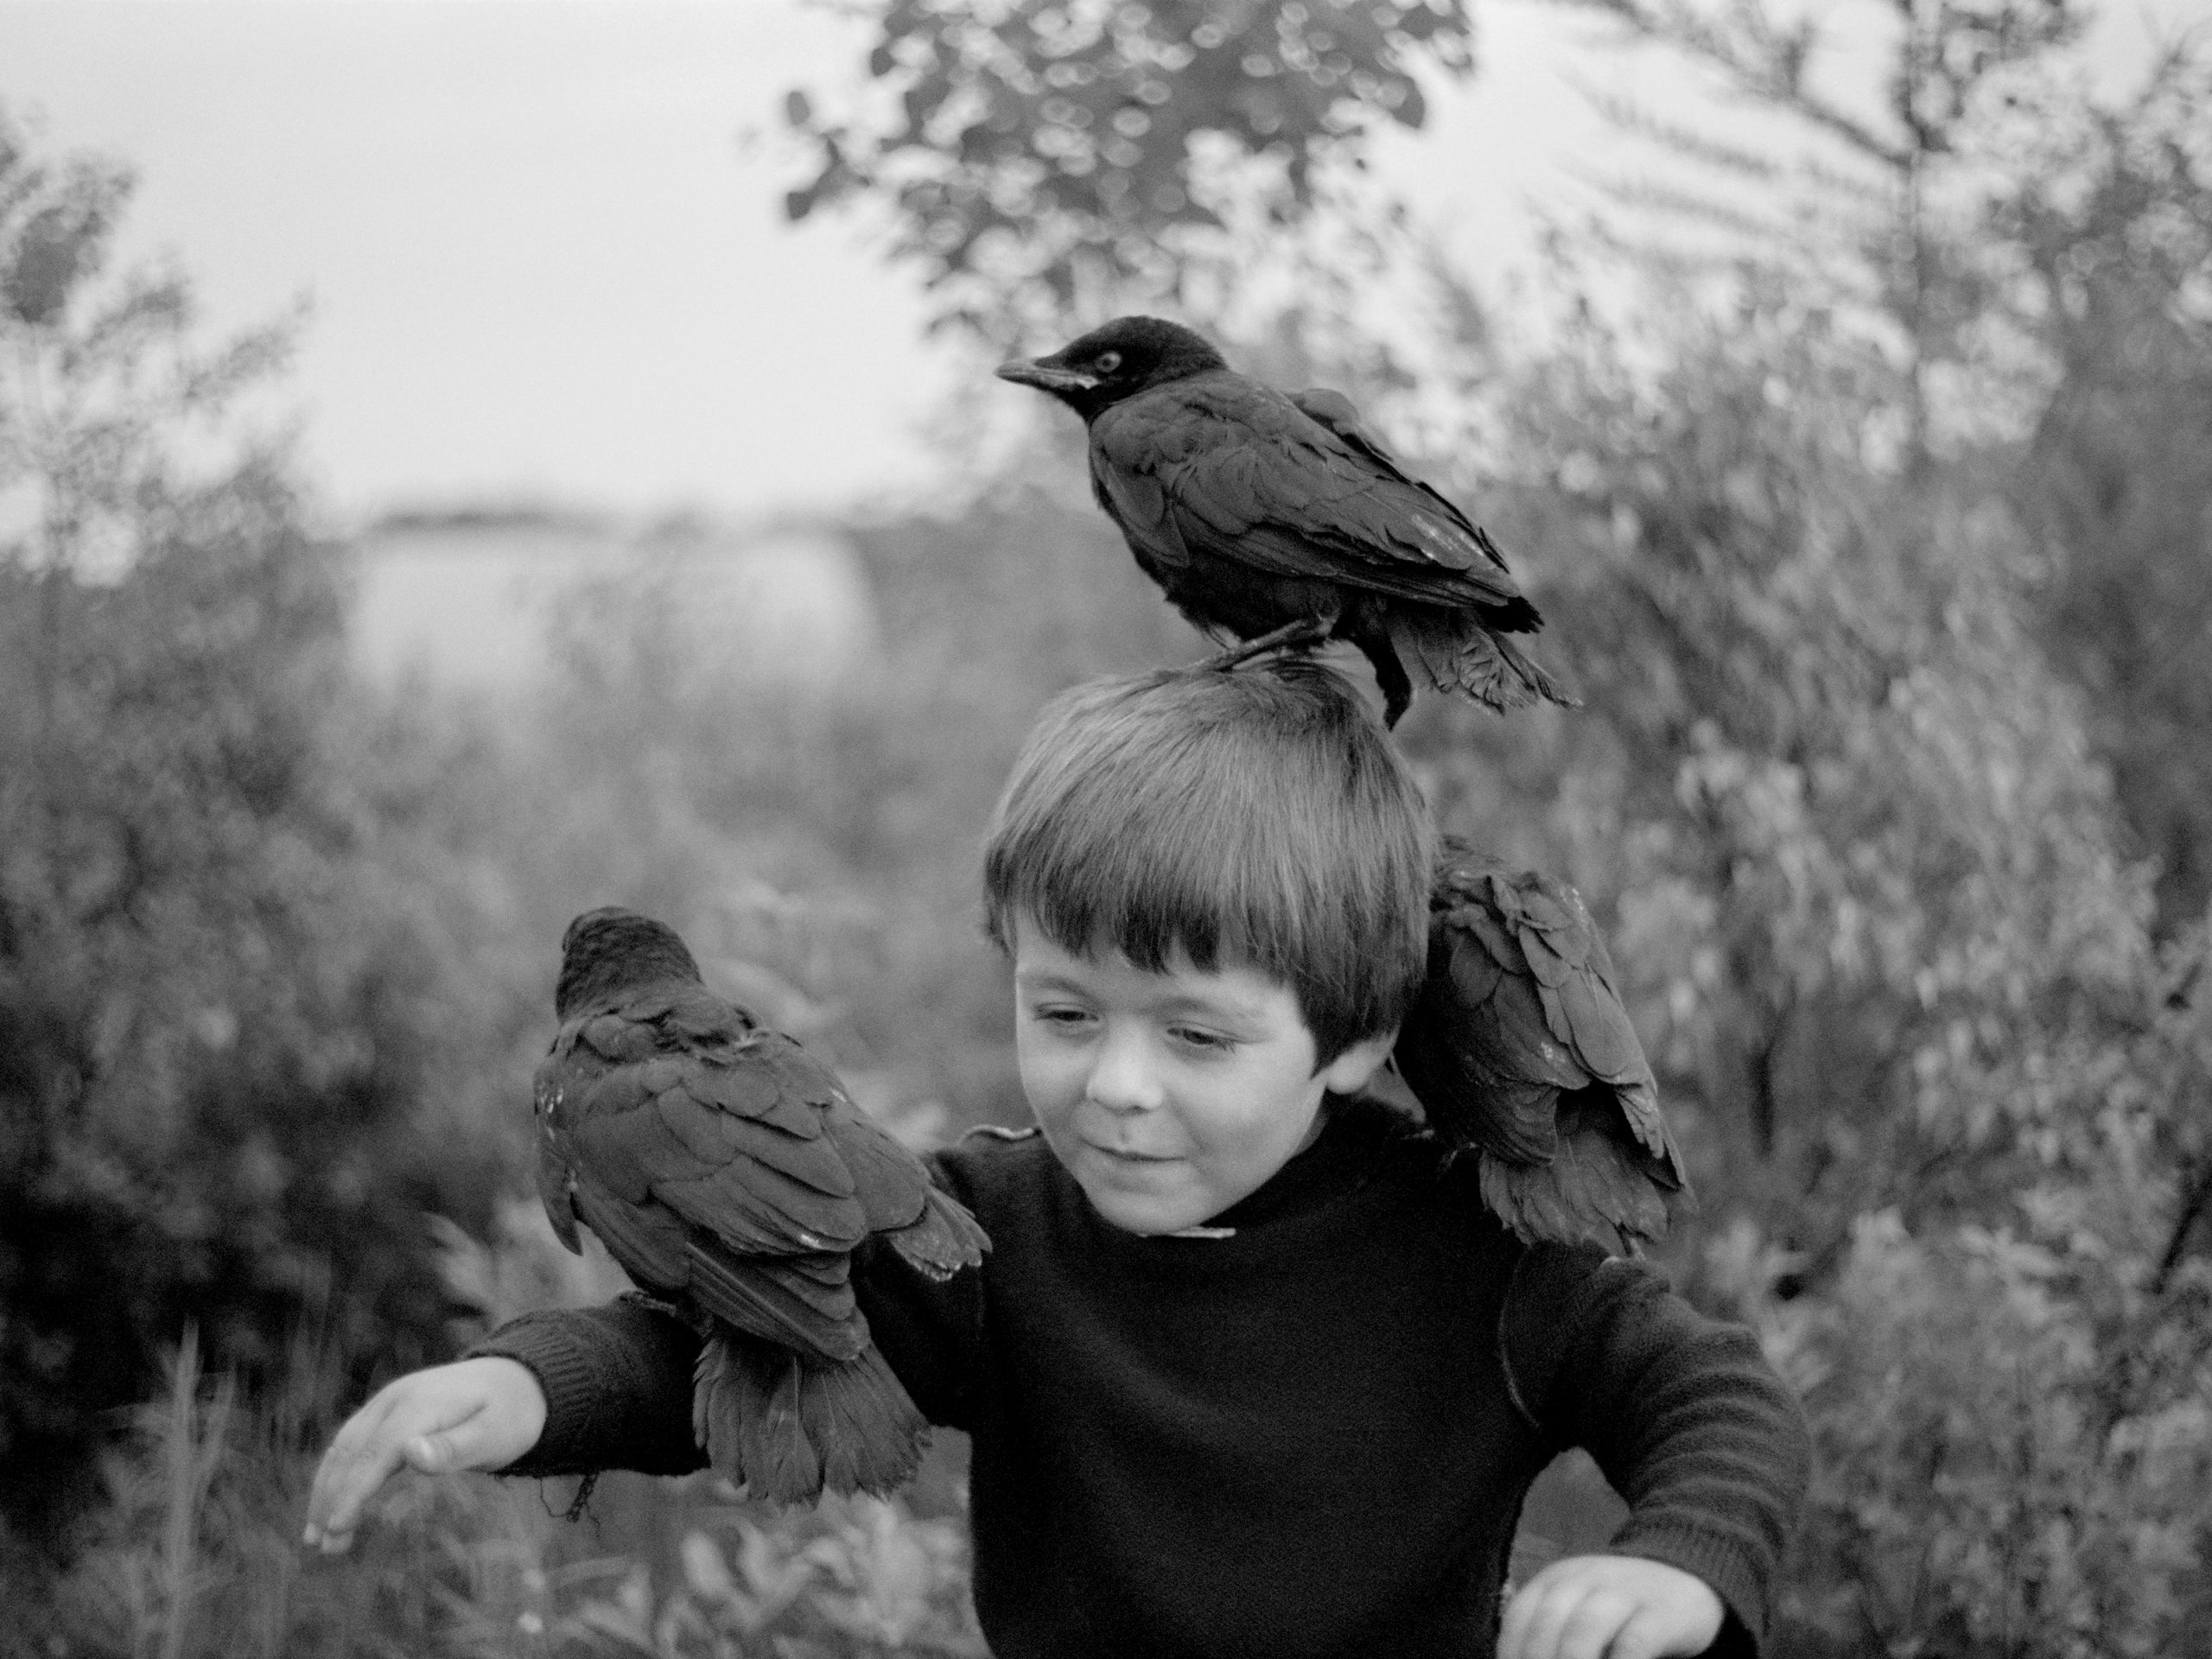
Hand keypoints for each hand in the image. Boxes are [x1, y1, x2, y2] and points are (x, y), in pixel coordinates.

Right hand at [302, 1357, 546, 1553]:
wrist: (518, 1380)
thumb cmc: (511, 1415)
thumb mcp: (496, 1435)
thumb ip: (455, 1448)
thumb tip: (410, 1453)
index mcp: (422, 1403)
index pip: (378, 1450)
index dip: (354, 1489)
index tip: (337, 1526)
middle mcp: (397, 1397)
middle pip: (353, 1450)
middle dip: (332, 1498)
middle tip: (323, 1547)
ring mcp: (388, 1402)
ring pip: (345, 1448)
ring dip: (327, 1490)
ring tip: (317, 1539)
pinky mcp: (386, 1412)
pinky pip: (353, 1445)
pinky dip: (337, 1476)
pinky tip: (331, 1507)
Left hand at [1498, 1554, 1725, 1658]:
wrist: (1688, 1573)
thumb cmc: (1621, 1607)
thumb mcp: (1580, 1605)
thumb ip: (1553, 1633)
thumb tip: (1521, 1658)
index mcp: (1557, 1579)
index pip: (1519, 1616)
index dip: (1511, 1652)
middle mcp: (1585, 1579)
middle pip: (1547, 1624)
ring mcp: (1624, 1594)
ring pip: (1585, 1629)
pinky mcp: (1660, 1614)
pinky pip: (1634, 1644)